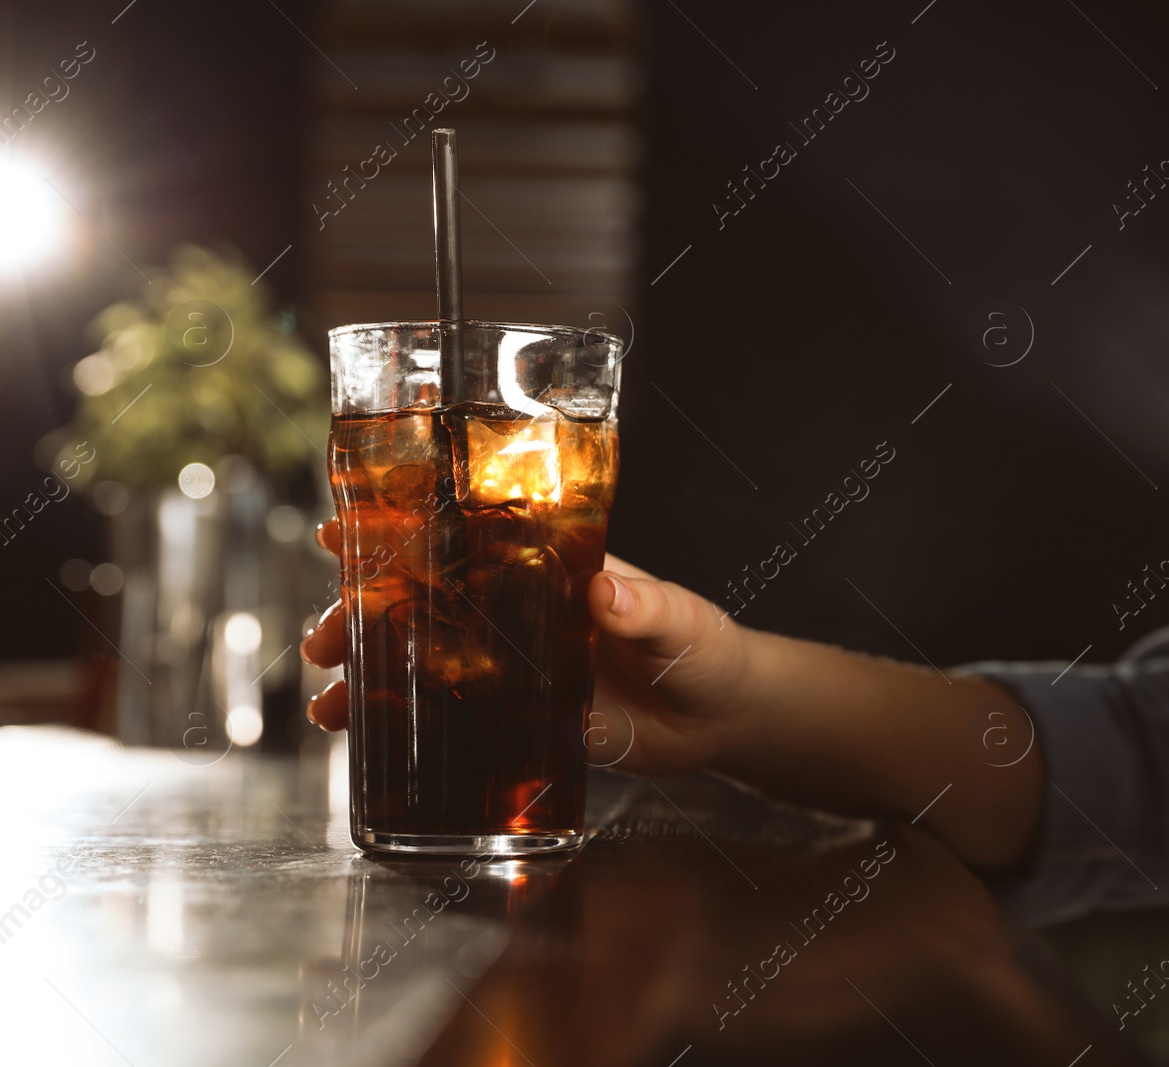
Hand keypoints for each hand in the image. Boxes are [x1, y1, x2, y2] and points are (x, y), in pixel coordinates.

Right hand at [300, 519, 751, 776]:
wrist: (721, 716)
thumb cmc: (704, 648)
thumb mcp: (679, 620)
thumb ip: (644, 607)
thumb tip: (605, 595)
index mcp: (549, 570)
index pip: (466, 540)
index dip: (404, 534)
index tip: (346, 532)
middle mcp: (520, 614)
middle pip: (426, 604)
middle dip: (365, 615)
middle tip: (325, 635)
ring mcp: (515, 667)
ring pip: (426, 663)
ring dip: (373, 677)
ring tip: (328, 702)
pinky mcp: (522, 720)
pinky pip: (454, 719)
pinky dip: (408, 727)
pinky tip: (367, 739)